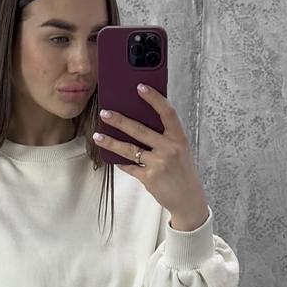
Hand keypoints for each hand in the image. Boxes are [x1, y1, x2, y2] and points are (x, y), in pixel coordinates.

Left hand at [93, 84, 208, 227]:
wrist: (188, 199)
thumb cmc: (182, 171)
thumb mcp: (181, 150)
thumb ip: (165, 137)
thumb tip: (139, 122)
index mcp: (179, 138)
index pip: (167, 112)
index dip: (154, 98)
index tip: (140, 87)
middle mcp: (169, 149)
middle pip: (140, 130)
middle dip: (120, 120)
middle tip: (105, 112)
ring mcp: (158, 164)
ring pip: (129, 149)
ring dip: (111, 142)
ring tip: (98, 135)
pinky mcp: (149, 178)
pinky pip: (129, 167)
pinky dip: (120, 162)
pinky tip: (110, 156)